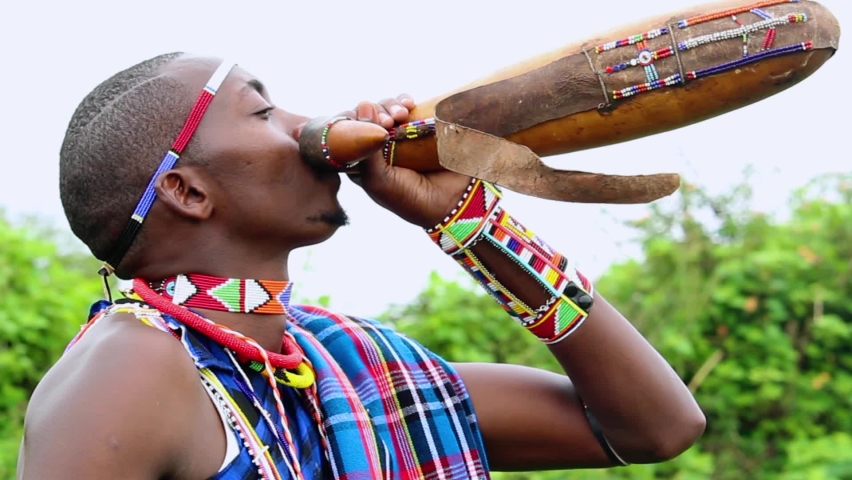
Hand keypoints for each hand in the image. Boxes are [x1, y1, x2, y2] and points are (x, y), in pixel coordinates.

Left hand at [339, 95, 472, 228]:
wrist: (453, 203)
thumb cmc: (410, 199)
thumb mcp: (379, 180)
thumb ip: (366, 149)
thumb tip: (363, 105)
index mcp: (363, 161)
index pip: (348, 132)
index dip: (354, 122)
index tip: (368, 124)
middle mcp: (379, 147)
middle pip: (367, 117)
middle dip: (375, 113)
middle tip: (388, 120)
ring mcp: (399, 136)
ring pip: (386, 109)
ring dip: (390, 106)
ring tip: (401, 114)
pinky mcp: (419, 128)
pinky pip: (406, 107)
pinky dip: (404, 101)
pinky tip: (409, 103)